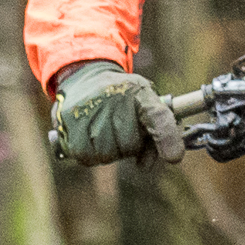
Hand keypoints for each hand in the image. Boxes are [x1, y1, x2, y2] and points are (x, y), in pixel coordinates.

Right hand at [50, 60, 183, 166]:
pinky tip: (88, 134)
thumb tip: (145, 168)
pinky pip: (88, 158)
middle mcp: (116, 101)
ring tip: (103, 126)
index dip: (167, 137)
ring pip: (108, 155)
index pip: (159, 118)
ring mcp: (91, 112)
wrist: (84, 77)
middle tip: (119, 124)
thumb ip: (157, 135)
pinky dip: (90, 153)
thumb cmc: (123, 97)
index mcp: (140, 94)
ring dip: (108, 149)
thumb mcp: (145, 106)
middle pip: (130, 147)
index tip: (174, 157)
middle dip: (127, 143)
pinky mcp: (70, 127)